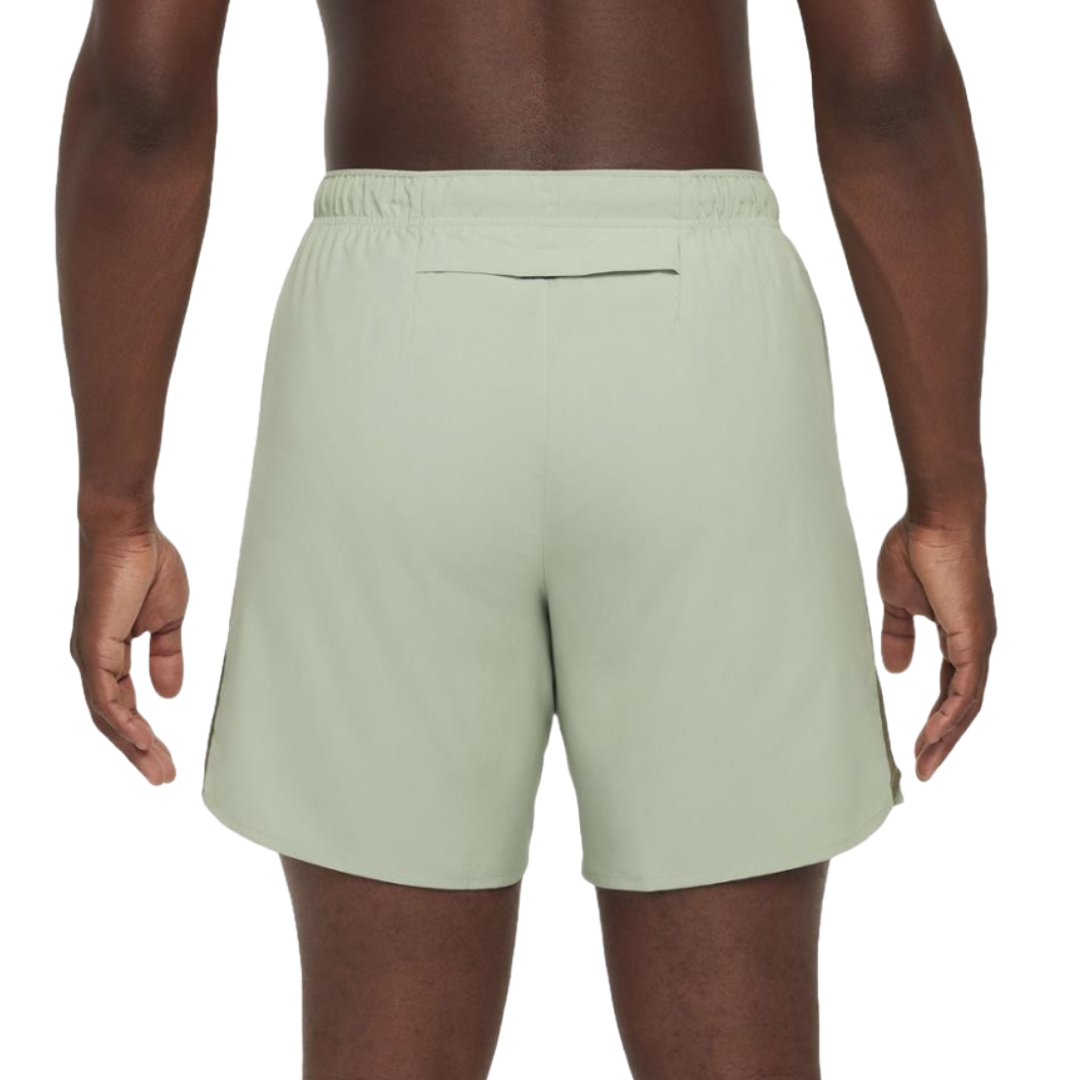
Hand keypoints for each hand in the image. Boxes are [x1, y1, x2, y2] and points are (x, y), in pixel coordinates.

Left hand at [70, 522, 188, 784]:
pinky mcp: (93, 647)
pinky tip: (142, 741)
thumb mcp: (168, 620)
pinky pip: (105, 696)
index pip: (124, 705)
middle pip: (113, 720)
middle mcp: (93, 660)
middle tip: (163, 778)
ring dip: (133, 746)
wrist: (129, 531)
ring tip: (159, 770)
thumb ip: (167, 656)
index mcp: (109, 652)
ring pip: (108, 715)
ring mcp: (90, 655)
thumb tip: (169, 692)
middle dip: (139, 752)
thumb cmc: (147, 564)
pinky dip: (123, 722)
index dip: (144, 735)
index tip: (166, 758)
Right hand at [877, 515, 995, 780]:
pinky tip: (933, 735)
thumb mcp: (898, 601)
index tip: (917, 744)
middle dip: (943, 739)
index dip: (937, 718)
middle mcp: (976, 644)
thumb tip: (897, 669)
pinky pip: (966, 689)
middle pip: (964, 705)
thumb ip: (898, 634)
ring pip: (968, 704)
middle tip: (922, 768)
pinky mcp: (974, 638)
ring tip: (924, 763)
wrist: (936, 519)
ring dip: (946, 737)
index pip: (952, 688)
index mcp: (960, 635)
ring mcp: (979, 642)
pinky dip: (950, 715)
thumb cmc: (916, 548)